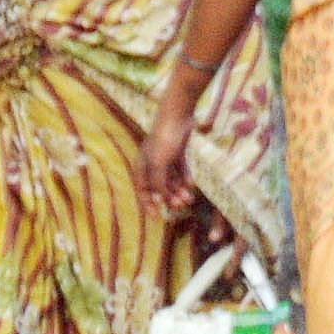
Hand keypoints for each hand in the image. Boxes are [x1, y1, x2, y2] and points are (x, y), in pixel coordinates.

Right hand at [136, 98, 198, 217]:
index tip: (157, 218)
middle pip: (159, 187)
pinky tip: (191, 185)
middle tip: (181, 205)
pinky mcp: (177, 150)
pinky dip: (185, 178)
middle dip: (169, 197)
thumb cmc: (164, 139)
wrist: (178, 115)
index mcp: (142, 166)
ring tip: (189, 198)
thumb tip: (162, 199)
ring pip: (171, 179)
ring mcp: (164, 157)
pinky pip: (181, 169)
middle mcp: (151, 163)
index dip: (148, 205)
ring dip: (179, 190)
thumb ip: (159, 183)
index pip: (143, 191)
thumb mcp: (159, 165)